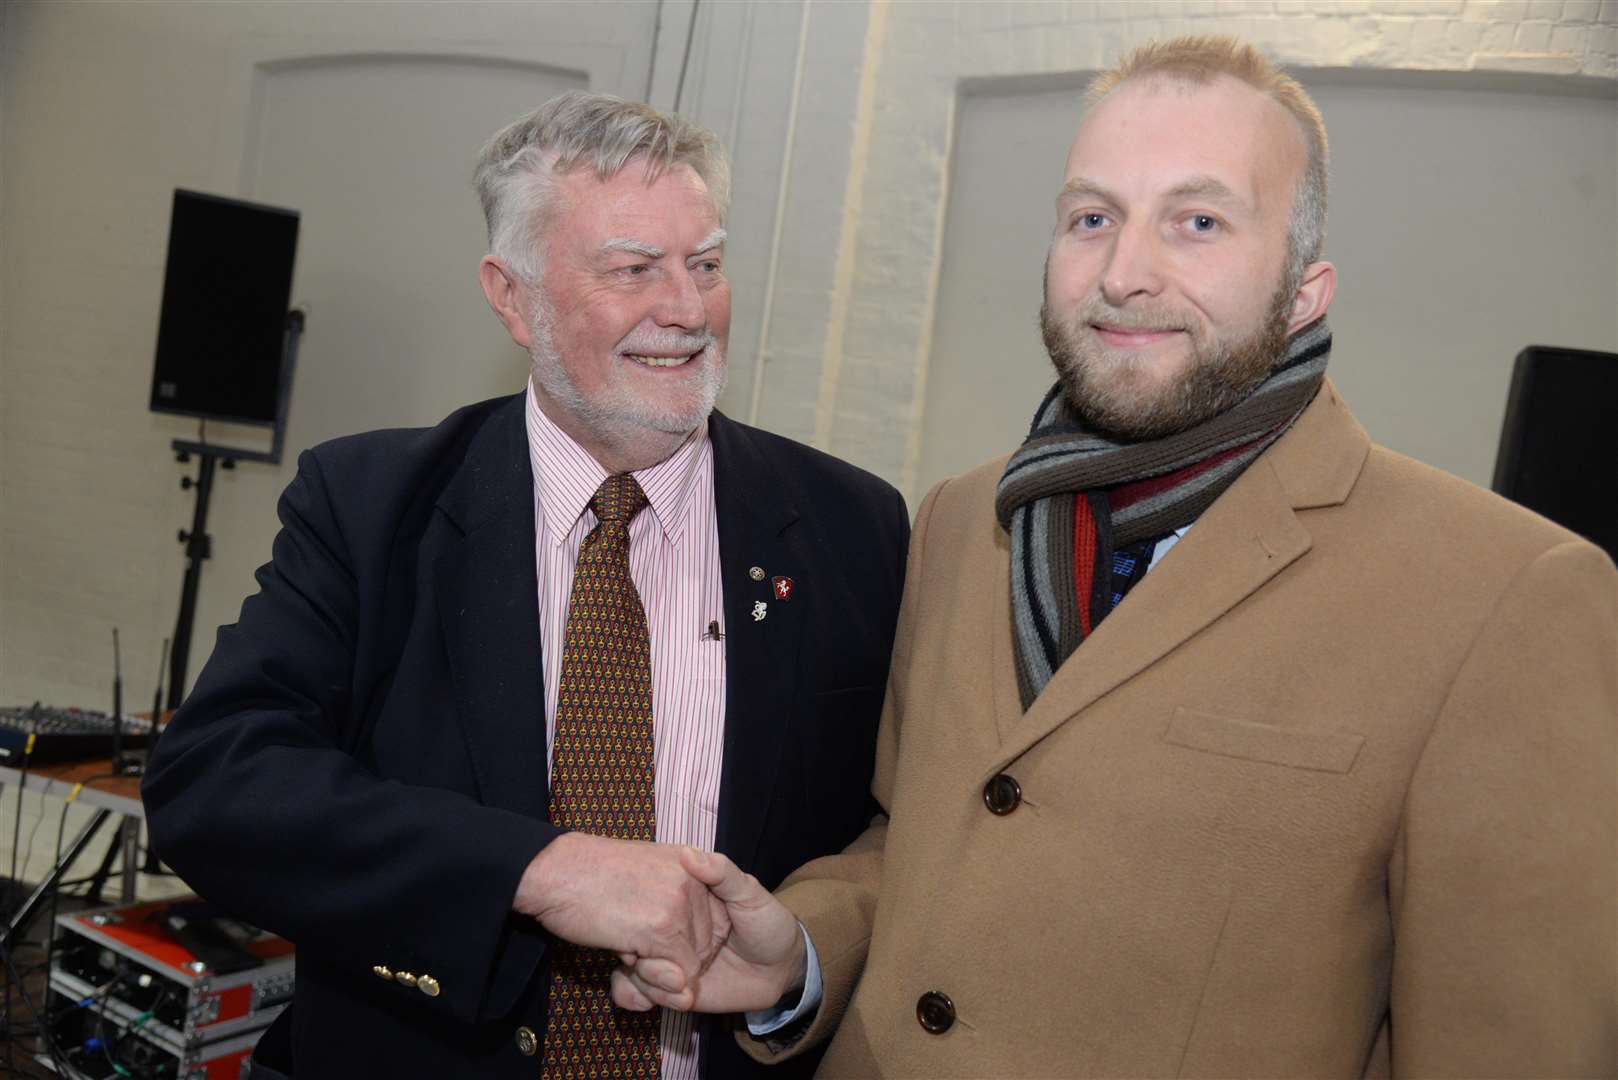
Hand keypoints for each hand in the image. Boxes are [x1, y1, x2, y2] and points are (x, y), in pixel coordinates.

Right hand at [513, 834, 729, 983]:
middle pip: (705, 947)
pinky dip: (649, 978)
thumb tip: (688, 950)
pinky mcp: (661, 929)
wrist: (557, 869)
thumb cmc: (592, 875)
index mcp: (692, 862)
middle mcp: (695, 881)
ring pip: (690, 966)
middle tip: (633, 939)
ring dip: (657, 970)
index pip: (715, 921)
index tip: (653, 932)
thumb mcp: (646, 873)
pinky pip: (674, 977)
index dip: (687, 940)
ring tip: (628, 941)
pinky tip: (624, 948)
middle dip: (672, 959)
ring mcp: (680, 904)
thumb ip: (673, 903)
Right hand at [611, 847, 805, 1013]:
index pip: (644, 899)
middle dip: (636, 952)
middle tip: (655, 962)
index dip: (636, 912)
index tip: (642, 926)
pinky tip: (655, 1001)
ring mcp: (668, 957)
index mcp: (682, 899)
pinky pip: (637, 991)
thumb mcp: (749, 893)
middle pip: (632, 936)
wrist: (781, 971)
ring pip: (631, 966)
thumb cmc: (768, 923)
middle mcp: (670, 928)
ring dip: (644, 979)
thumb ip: (721, 873)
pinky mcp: (671, 986)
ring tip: (676, 985)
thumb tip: (687, 853)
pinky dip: (635, 996)